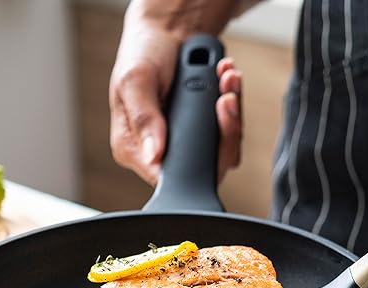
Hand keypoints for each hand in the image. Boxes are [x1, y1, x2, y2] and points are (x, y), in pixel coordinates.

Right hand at [109, 17, 242, 185]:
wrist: (164, 33)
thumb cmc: (143, 54)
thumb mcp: (135, 81)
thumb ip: (143, 117)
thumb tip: (154, 155)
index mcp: (133, 148)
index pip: (171, 175)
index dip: (199, 156)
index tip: (214, 118)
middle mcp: (160, 150)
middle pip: (204, 165)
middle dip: (224, 129)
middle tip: (225, 96)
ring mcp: (186, 140)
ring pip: (223, 147)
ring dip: (232, 112)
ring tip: (226, 78)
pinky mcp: (205, 130)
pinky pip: (229, 129)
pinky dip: (234, 103)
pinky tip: (227, 79)